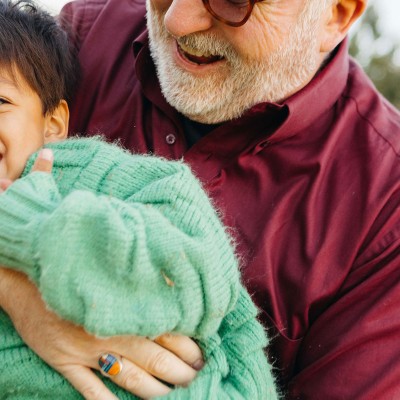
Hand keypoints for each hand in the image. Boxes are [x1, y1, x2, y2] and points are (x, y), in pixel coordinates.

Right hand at [0, 149, 203, 398]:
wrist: (9, 274)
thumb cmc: (49, 252)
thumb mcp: (65, 219)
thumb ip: (83, 198)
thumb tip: (58, 157)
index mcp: (121, 298)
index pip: (164, 321)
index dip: (187, 337)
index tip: (204, 347)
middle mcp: (109, 326)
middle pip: (155, 354)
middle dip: (180, 368)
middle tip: (196, 374)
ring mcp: (86, 350)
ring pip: (130, 379)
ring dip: (156, 389)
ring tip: (175, 392)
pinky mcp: (63, 363)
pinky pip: (91, 393)